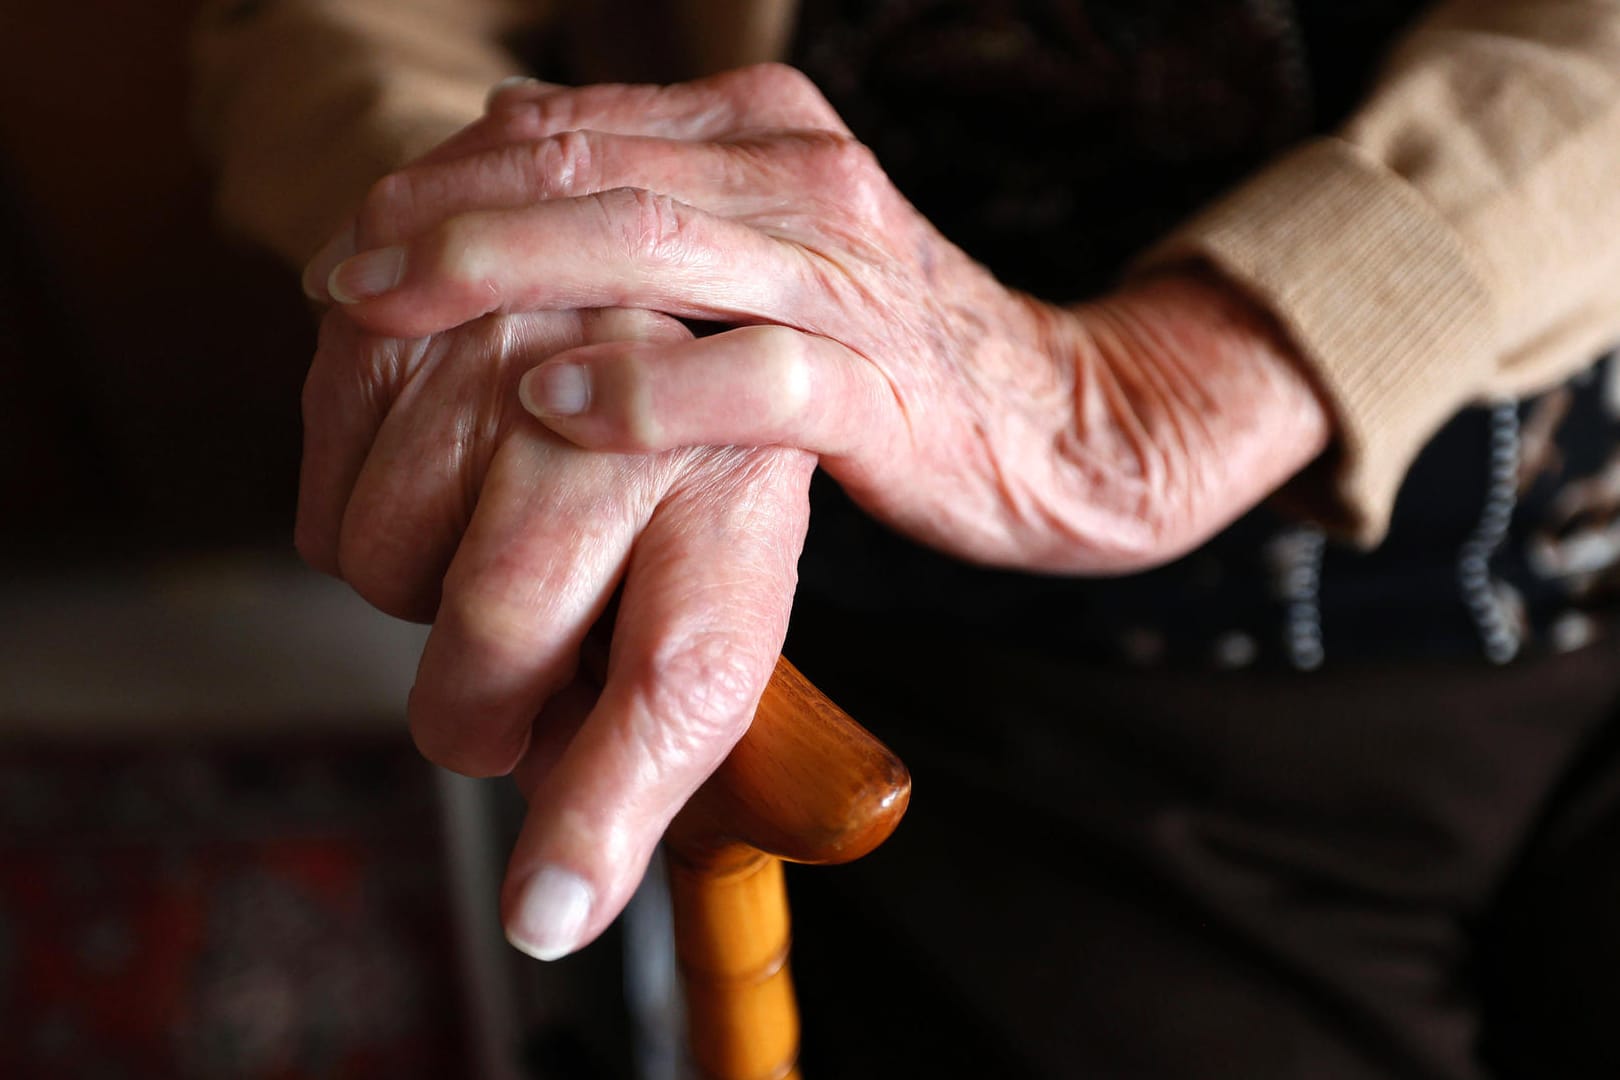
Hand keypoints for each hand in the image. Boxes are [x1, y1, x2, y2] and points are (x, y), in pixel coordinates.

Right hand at [299, 303, 814, 961]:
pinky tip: (439, 478)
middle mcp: (632, 403)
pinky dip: (364, 535)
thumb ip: (661, 715)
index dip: (609, 804)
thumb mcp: (716, 565)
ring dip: (423, 601)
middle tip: (505, 699)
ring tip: (493, 535)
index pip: (684, 673)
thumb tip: (557, 891)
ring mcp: (505, 346)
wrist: (589, 270)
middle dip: (478, 714)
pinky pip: (324, 523)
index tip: (548, 906)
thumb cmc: (658, 464)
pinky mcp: (396, 322)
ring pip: (392, 574)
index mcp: (742, 489)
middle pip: (501, 631)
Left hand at [313, 64, 1330, 574]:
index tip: (355, 237)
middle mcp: (806, 179)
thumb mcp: (765, 249)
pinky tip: (549, 404)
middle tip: (342, 272)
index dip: (448, 175)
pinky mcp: (882, 389)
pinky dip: (644, 388)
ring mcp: (848, 280)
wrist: (1053, 419)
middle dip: (449, 218)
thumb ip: (652, 200)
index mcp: (767, 132)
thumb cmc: (881, 345)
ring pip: (657, 248)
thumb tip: (501, 151)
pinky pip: (751, 379)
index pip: (574, 128)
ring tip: (396, 310)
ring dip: (509, 273)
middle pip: (596, 172)